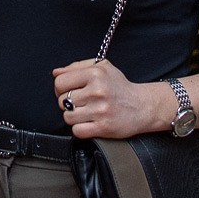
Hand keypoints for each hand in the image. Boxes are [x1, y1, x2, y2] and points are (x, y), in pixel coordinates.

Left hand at [52, 59, 170, 139]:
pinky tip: (89, 122)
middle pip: (62, 100)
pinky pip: (77, 130)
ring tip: (86, 112)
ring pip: (68, 117)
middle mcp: (97, 91)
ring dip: (74, 117)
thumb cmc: (120, 86)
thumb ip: (76, 67)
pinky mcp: (103, 127)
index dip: (61, 88)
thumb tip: (56, 72)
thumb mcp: (102, 67)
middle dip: (68, 103)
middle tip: (81, 102)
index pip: (60, 82)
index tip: (69, 90)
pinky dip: (80, 128)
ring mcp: (100, 110)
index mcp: (95, 74)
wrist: (143, 106)